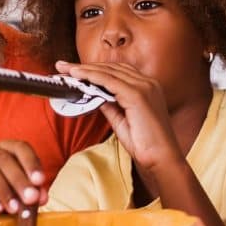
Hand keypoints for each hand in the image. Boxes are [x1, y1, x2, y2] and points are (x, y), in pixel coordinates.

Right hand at [0, 140, 47, 214]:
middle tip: (30, 198)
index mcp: (6, 148)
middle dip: (19, 179)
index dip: (31, 163)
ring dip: (3, 189)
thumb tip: (40, 196)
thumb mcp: (25, 194)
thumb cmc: (9, 198)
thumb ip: (34, 192)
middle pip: (4, 158)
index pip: (20, 147)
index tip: (40, 181)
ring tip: (15, 208)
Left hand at [57, 61, 181, 172]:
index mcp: (147, 88)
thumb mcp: (122, 121)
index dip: (95, 70)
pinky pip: (109, 80)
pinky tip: (78, 76)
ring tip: (66, 69)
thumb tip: (94, 96)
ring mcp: (144, 87)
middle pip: (111, 68)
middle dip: (86, 66)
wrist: (162, 159)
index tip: (75, 71)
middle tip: (63, 66)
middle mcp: (148, 83)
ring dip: (85, 69)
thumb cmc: (146, 145)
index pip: (117, 72)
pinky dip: (91, 76)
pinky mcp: (138, 95)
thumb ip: (110, 106)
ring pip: (108, 71)